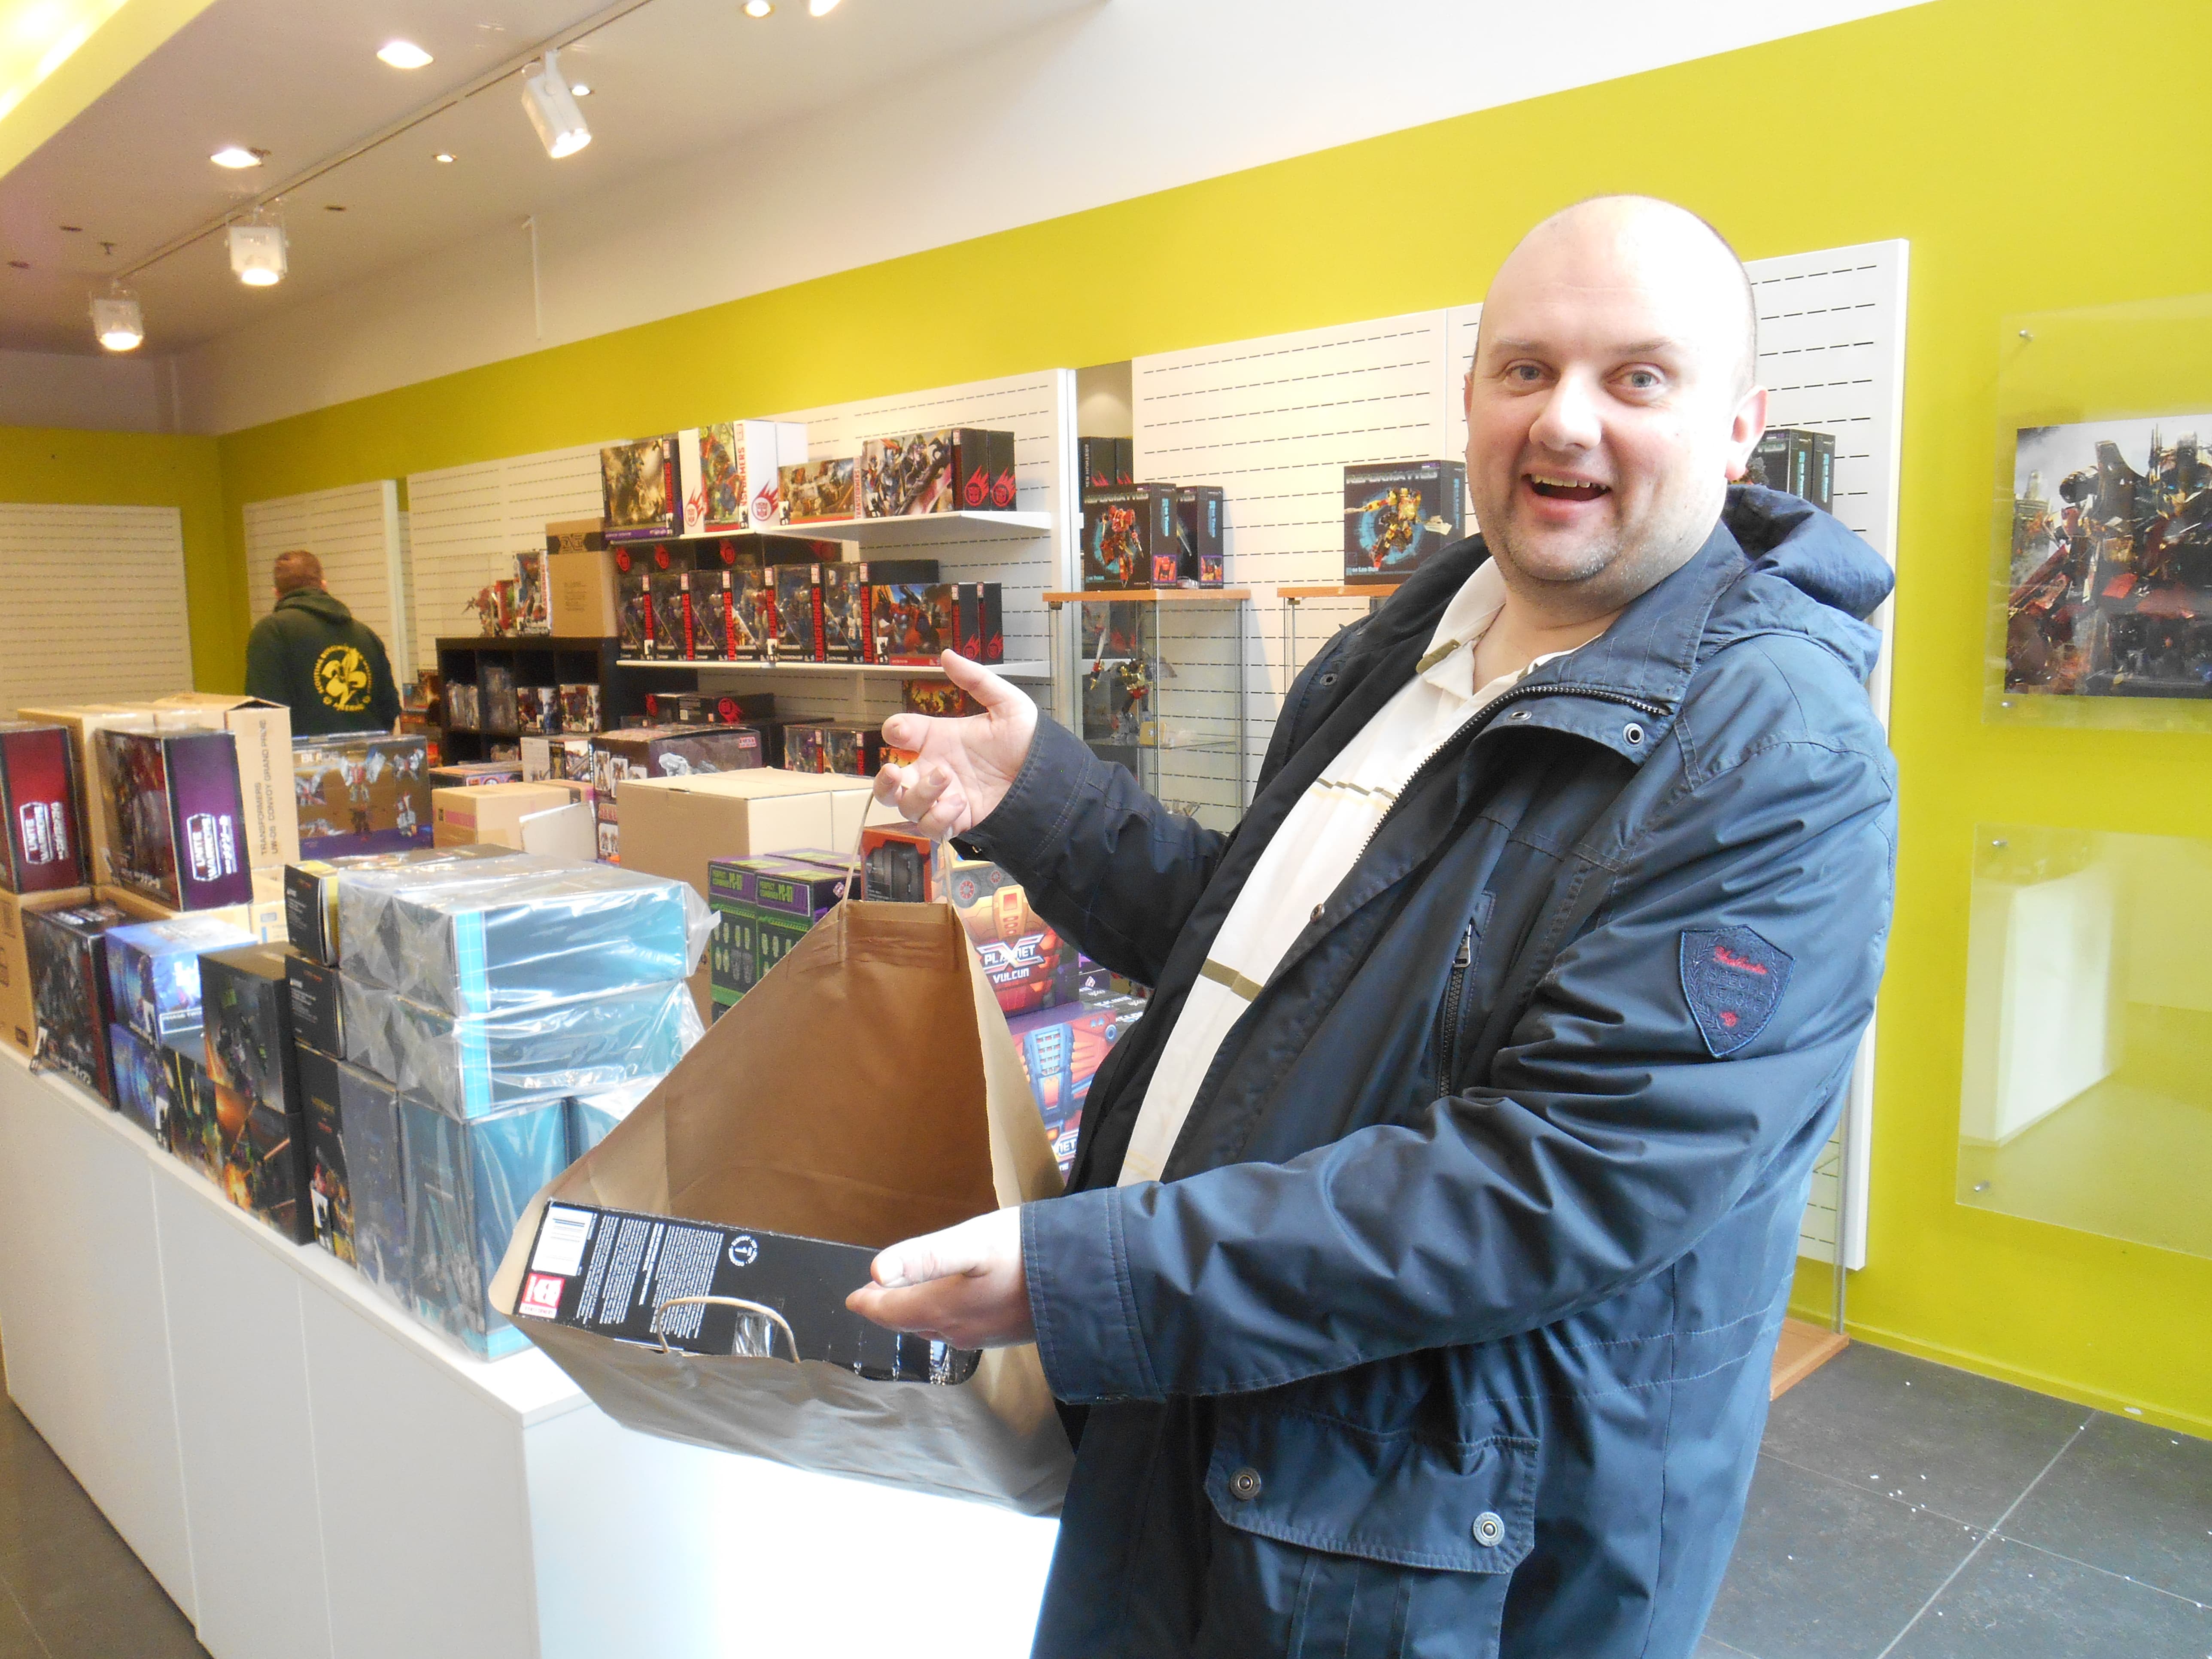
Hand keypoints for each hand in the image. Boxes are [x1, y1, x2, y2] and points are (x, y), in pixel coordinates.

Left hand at [844, 1208, 1033, 1348]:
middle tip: (875, 1297)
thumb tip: (875, 1271)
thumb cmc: (1026, 1252)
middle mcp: (958, 1330)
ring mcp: (984, 1336)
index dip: (870, 1303)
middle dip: (890, 1309)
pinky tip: (954, 1304)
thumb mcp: (971, 1243)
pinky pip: (962, 1329)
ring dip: (917, 1314)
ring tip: (908, 1298)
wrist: (1087, 1279)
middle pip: (911, 1322)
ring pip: (937, 1328)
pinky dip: (944, 1316)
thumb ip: (922, 1257)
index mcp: (942, 1308)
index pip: (891, 1311)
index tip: (853, 1298)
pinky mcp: (1007, 1334)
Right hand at [874, 651, 1037, 840]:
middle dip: (884, 779)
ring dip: (919, 794)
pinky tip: (959, 804)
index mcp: (941, 739)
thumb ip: (976, 681)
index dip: (896, 730)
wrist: (1051, 778)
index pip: (900, 733)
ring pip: (907, 806)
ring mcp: (944, 797)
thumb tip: (948, 654)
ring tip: (946, 778)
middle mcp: (936, 769)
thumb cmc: (1029, 741)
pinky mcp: (958, 821)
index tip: (904, 730)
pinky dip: (938, 817)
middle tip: (895, 770)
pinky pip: (931, 827)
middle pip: (890, 782)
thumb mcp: (1007, 704)